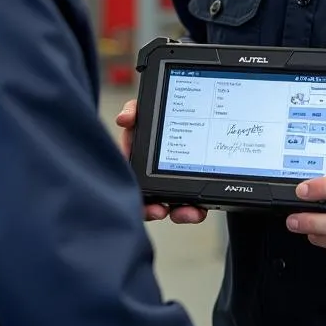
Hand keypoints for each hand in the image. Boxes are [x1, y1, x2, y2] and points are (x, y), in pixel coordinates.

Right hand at [115, 100, 206, 224]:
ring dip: (178, 214)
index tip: (143, 201)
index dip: (135, 195)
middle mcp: (152, 177)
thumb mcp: (144, 112)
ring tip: (189, 212)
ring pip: (171, 207)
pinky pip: (192, 204)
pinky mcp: (191, 188)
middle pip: (148, 202)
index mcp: (138, 161)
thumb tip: (124, 119)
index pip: (132, 182)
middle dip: (153, 210)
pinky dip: (196, 210)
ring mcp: (171, 185)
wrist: (195, 119)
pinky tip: (201, 209)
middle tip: (159, 210)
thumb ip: (133, 112)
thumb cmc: (159, 120)